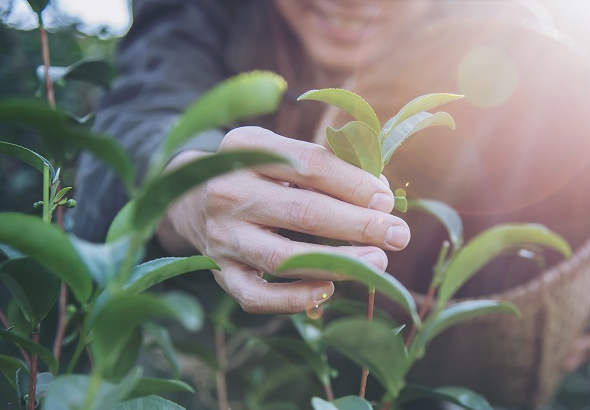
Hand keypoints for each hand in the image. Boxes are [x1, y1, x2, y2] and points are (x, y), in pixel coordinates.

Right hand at [158, 126, 409, 312]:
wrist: (190, 198)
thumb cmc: (256, 173)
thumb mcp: (280, 150)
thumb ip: (328, 164)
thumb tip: (380, 194)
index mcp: (246, 148)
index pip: (310, 165)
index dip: (354, 184)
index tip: (387, 199)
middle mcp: (228, 191)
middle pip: (303, 211)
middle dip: (359, 224)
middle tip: (399, 235)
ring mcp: (221, 235)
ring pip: (284, 257)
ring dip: (338, 263)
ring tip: (378, 263)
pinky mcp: (219, 271)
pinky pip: (256, 295)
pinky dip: (294, 298)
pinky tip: (329, 291)